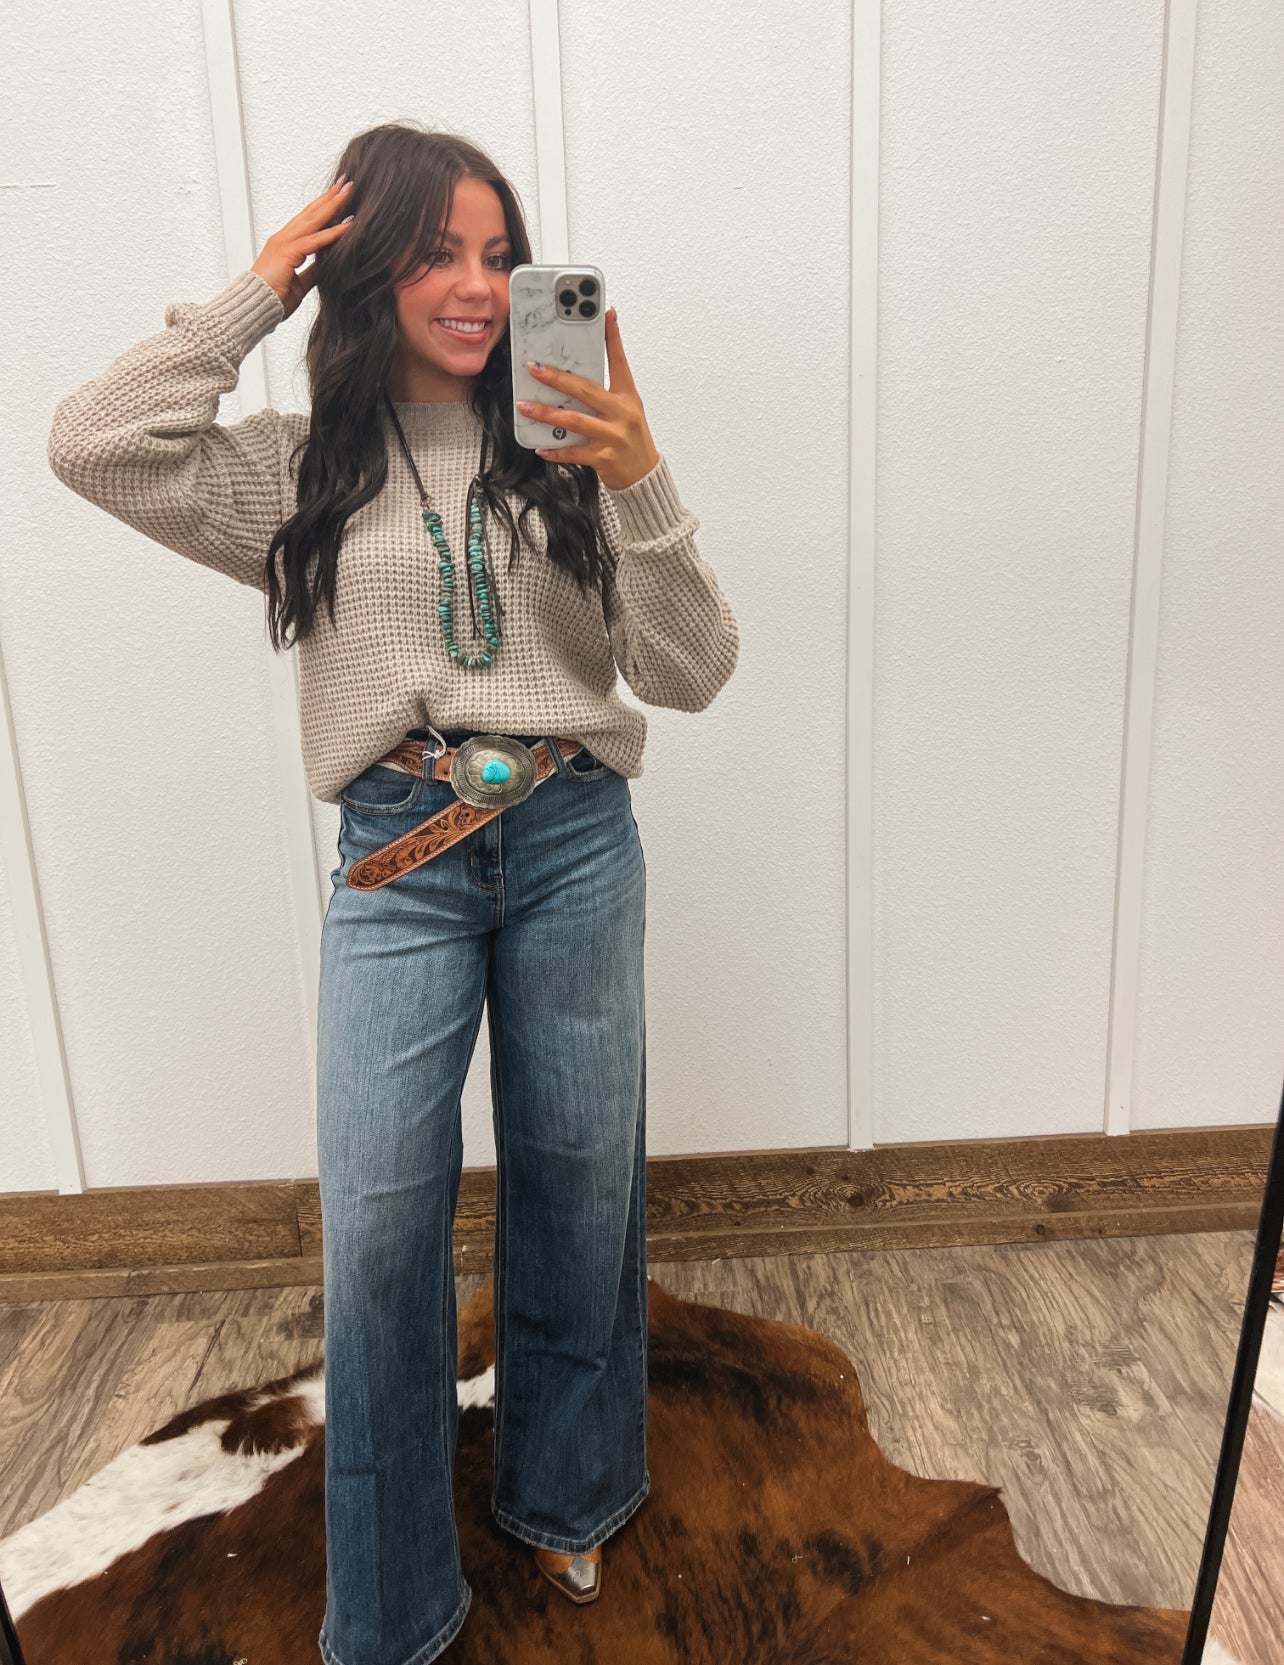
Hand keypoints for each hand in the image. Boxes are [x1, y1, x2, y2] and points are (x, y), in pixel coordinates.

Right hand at [252, 176, 355, 318]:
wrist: (256, 308)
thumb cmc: (272, 299)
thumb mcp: (300, 283)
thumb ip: (313, 272)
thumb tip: (327, 265)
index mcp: (285, 244)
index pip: (308, 220)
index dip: (324, 208)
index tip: (339, 197)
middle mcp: (284, 238)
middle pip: (311, 212)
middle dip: (329, 197)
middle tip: (346, 183)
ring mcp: (284, 243)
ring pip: (313, 220)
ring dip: (332, 205)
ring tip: (348, 192)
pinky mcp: (288, 253)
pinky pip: (314, 241)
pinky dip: (332, 233)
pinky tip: (347, 225)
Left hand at [517, 309, 661, 491]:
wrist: (644, 476)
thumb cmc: (631, 439)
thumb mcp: (627, 409)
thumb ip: (606, 390)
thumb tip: (576, 374)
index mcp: (627, 398)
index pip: (620, 362)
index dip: (613, 337)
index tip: (605, 314)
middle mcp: (621, 415)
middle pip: (586, 391)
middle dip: (557, 378)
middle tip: (534, 369)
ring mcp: (613, 437)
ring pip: (574, 421)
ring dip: (547, 414)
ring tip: (526, 406)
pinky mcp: (603, 458)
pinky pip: (573, 453)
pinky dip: (555, 450)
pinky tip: (541, 446)